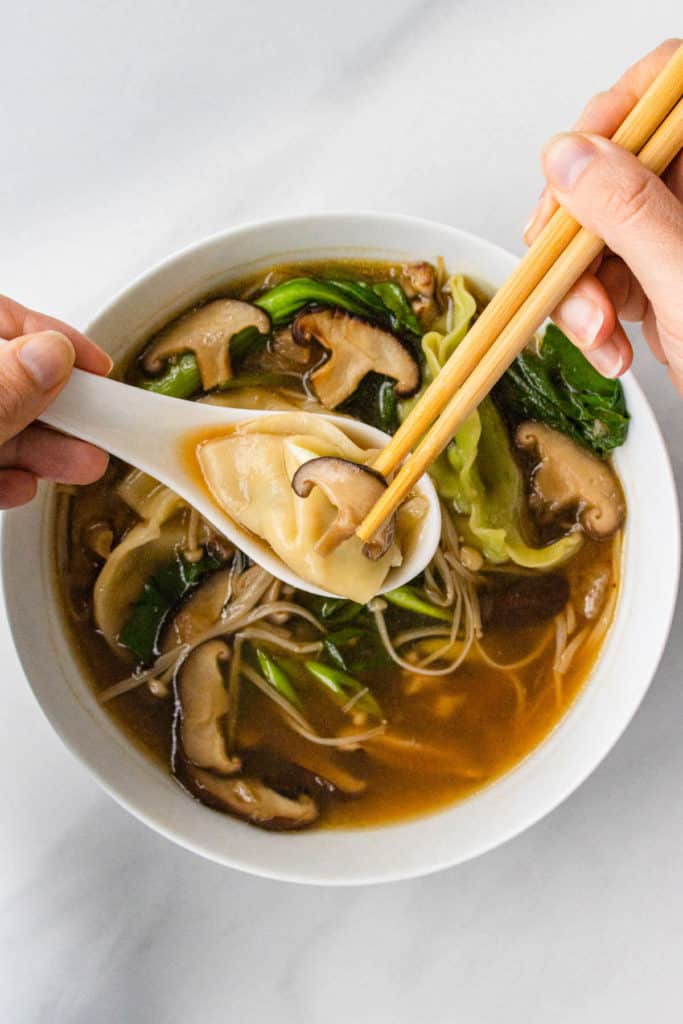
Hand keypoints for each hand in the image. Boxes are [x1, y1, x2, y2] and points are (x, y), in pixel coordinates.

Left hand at [0, 295, 110, 507]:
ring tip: (81, 464)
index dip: (57, 341)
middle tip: (100, 427)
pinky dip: (2, 477)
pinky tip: (19, 485)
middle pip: (12, 381)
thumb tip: (51, 355)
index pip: (6, 320)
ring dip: (42, 449)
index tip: (98, 369)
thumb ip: (6, 382)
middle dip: (61, 409)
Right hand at [524, 38, 682, 394]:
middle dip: (576, 230)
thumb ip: (631, 212)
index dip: (611, 117)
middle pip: (610, 165)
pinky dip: (588, 316)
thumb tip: (571, 156)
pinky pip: (597, 276)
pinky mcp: (655, 280)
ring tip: (597, 331)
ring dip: (577, 287)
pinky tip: (608, 346)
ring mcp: (675, 237)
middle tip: (571, 271)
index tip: (574, 171)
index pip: (663, 87)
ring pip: (592, 227)